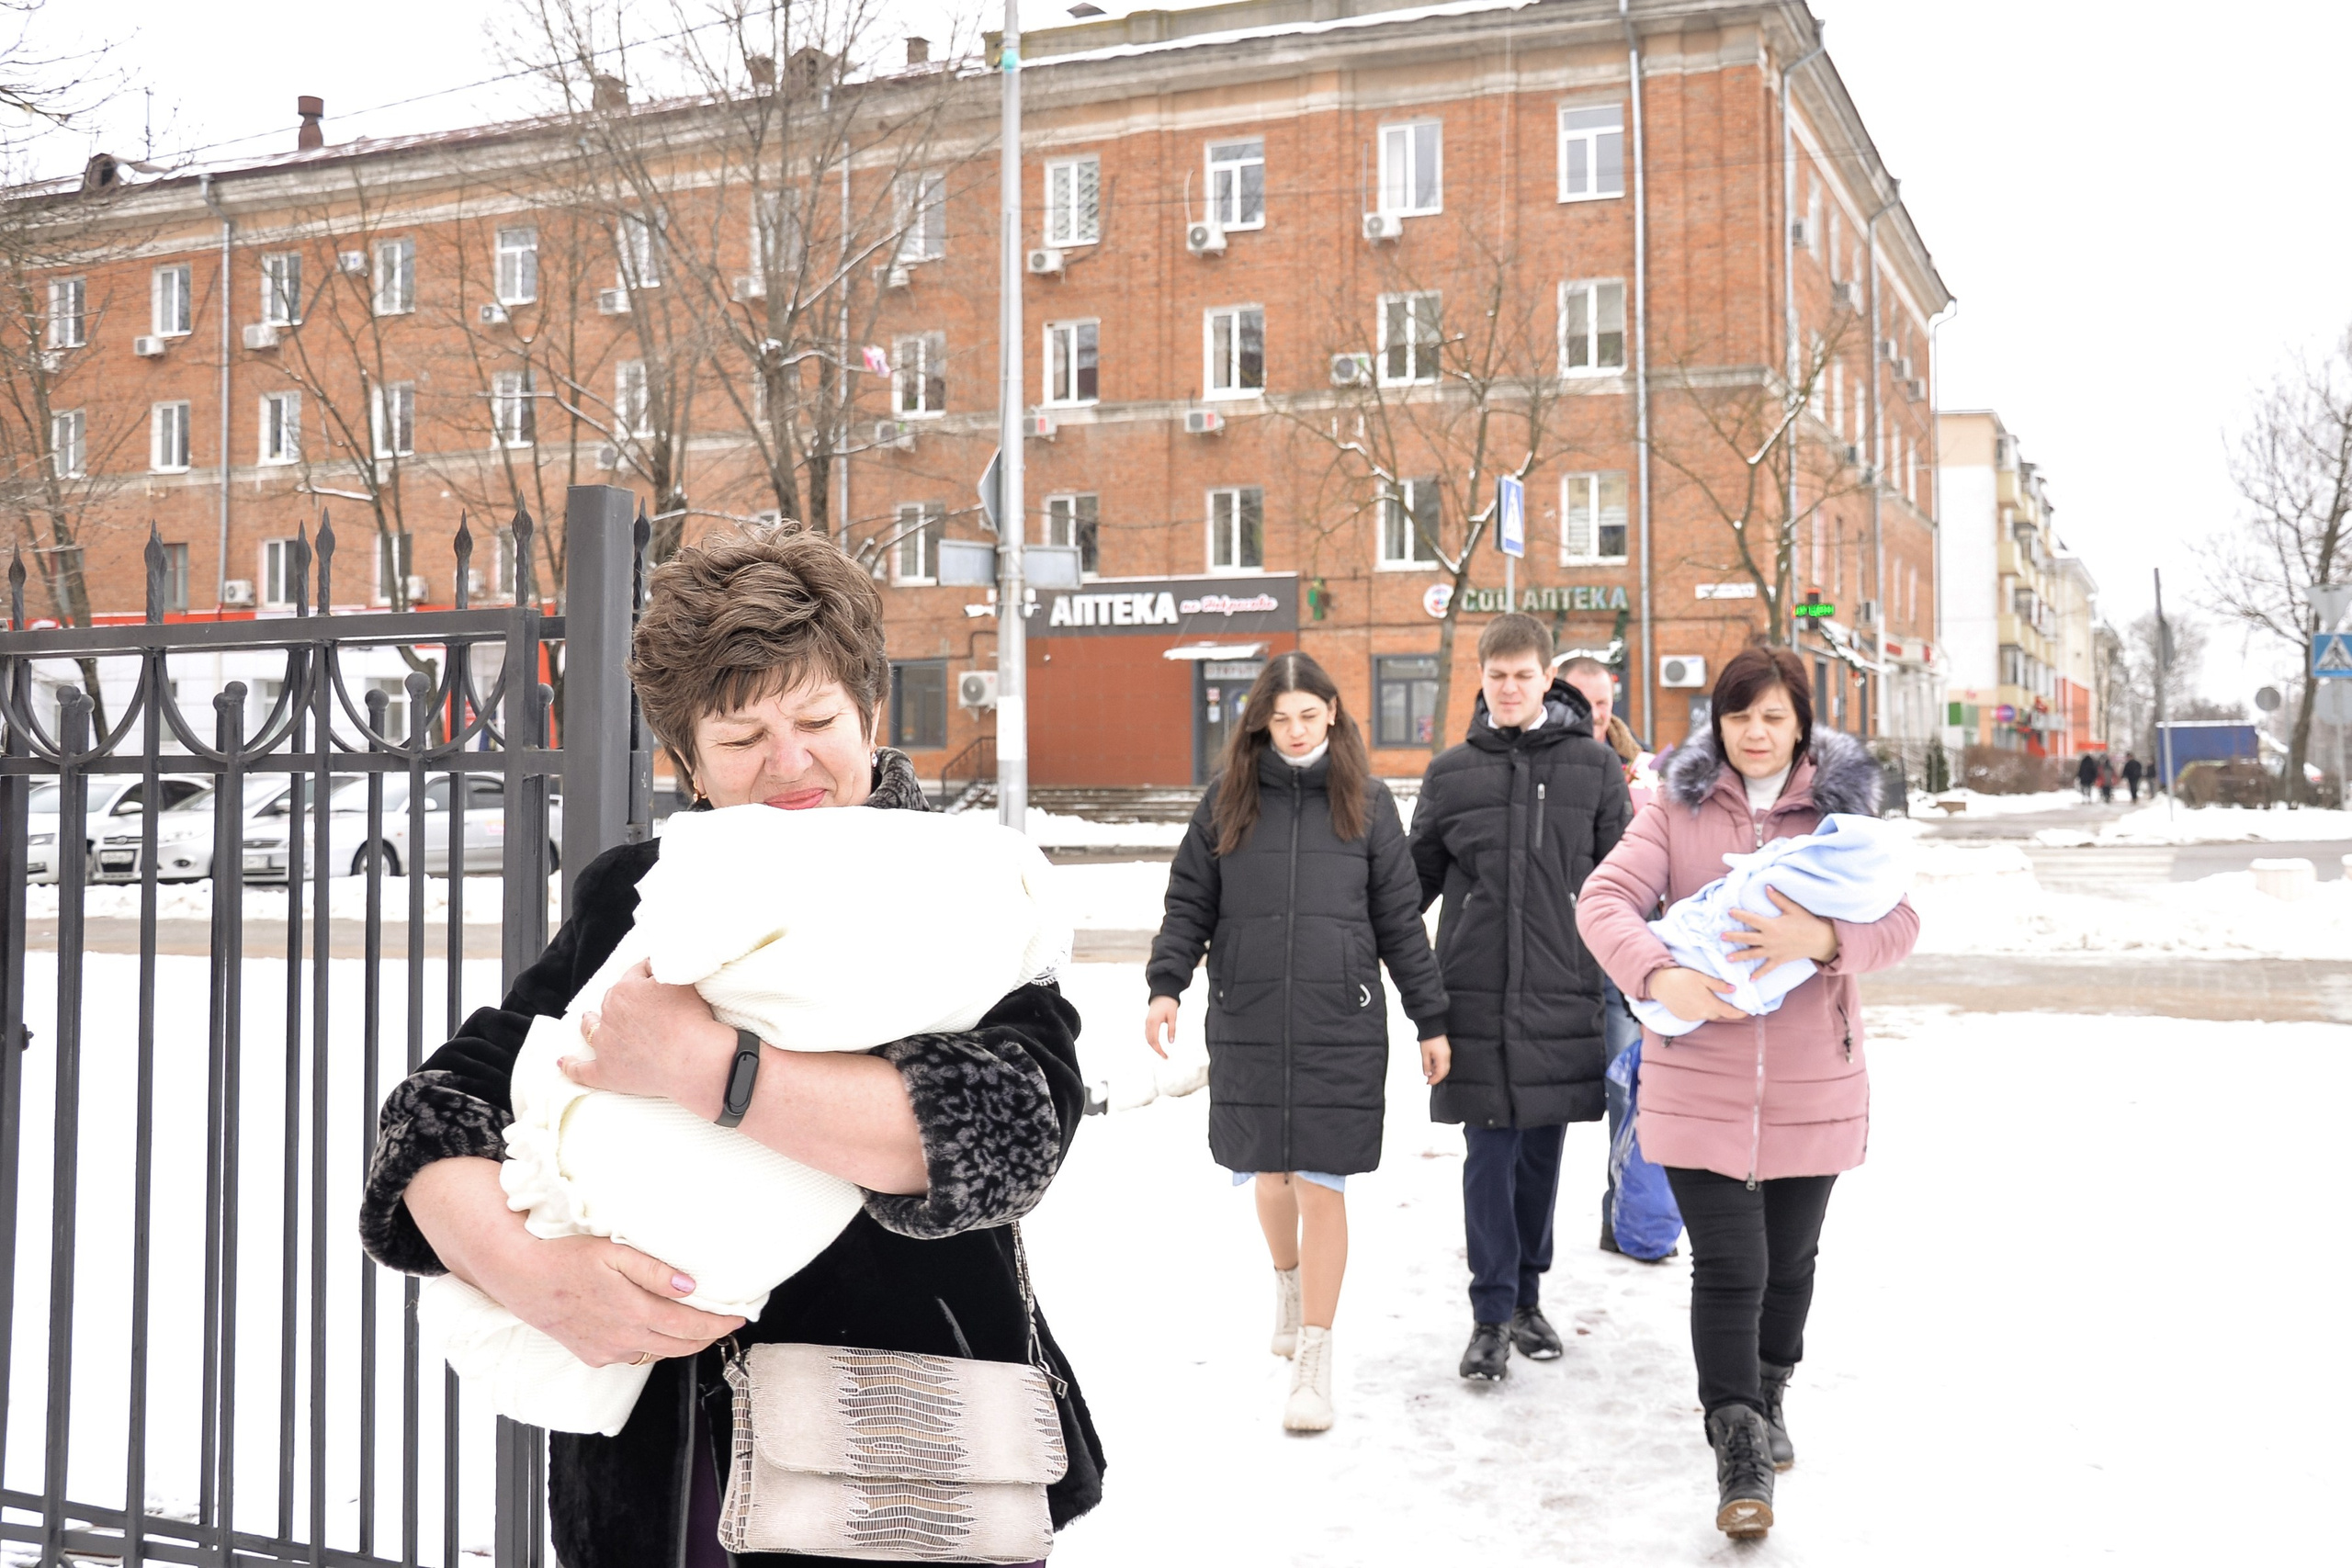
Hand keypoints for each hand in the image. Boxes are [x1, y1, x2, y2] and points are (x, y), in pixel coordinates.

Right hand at [406, 1158, 742, 1367]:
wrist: (519, 1275)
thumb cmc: (565, 1257)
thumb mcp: (614, 1253)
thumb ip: (656, 1271)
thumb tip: (691, 1287)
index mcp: (634, 1313)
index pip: (692, 1327)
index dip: (720, 1323)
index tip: (740, 1317)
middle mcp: (624, 1340)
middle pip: (681, 1346)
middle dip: (709, 1335)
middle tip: (727, 1321)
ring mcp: (607, 1351)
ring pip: (659, 1353)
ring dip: (682, 1341)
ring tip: (699, 1323)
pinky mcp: (593, 1356)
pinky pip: (633, 1355)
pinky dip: (653, 1345)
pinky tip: (656, 1329)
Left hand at [564, 960, 736, 1116]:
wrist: (691, 1058)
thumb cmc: (689, 1018)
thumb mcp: (681, 980)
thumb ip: (664, 968)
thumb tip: (653, 964)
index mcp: (625, 990)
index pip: (635, 975)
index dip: (648, 976)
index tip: (658, 980)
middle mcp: (610, 1015)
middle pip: (613, 1000)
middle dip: (622, 1000)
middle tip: (639, 1005)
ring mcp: (605, 1045)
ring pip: (591, 1029)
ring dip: (589, 1023)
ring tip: (588, 1020)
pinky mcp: (605, 1072)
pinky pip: (581, 1070)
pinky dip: (571, 1066)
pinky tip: (562, 1062)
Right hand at [1143, 996, 1178, 1058]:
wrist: (1162, 995)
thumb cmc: (1169, 1004)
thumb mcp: (1173, 1017)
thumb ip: (1172, 1029)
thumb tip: (1171, 1042)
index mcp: (1154, 1022)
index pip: (1155, 1040)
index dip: (1159, 1050)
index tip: (1165, 1056)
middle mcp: (1148, 1023)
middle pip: (1150, 1041)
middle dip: (1157, 1050)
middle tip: (1165, 1057)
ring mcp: (1147, 1022)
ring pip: (1147, 1038)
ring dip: (1153, 1046)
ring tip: (1162, 1052)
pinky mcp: (1148, 1022)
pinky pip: (1147, 1034)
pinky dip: (1151, 1041)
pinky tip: (1157, 1045)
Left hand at [1419, 1034, 1451, 1085]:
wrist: (1432, 1027)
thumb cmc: (1428, 1039)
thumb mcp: (1425, 1054)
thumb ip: (1426, 1065)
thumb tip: (1427, 1074)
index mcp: (1442, 1058)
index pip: (1440, 1073)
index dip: (1435, 1079)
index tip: (1428, 1083)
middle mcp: (1447, 1056)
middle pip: (1444, 1071)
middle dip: (1437, 1077)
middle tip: (1429, 1080)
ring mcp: (1447, 1053)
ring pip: (1445, 1067)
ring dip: (1438, 1072)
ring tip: (1429, 1074)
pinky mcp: (1446, 1050)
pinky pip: (1444, 1062)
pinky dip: (1439, 1066)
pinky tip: (1432, 1067)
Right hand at [1649, 966, 1745, 1023]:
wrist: (1660, 984)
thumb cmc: (1682, 977)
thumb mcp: (1702, 977)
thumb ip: (1719, 985)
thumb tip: (1734, 989)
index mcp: (1708, 1003)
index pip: (1729, 1013)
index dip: (1740, 1013)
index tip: (1747, 1012)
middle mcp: (1702, 1013)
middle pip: (1718, 1014)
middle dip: (1722, 1008)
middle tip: (1723, 998)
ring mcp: (1692, 1017)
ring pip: (1707, 1015)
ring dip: (1710, 1009)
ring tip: (1705, 997)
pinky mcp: (1684, 1017)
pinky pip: (1697, 1016)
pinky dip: (1700, 1010)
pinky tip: (1694, 1000)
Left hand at [1720, 887, 1840, 978]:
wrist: (1821, 940)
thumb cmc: (1807, 922)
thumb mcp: (1793, 908)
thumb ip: (1778, 899)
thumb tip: (1767, 887)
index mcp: (1771, 925)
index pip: (1751, 919)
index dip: (1739, 915)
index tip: (1729, 912)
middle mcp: (1770, 939)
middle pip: (1747, 938)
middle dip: (1733, 937)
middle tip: (1721, 936)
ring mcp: (1774, 951)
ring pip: (1753, 954)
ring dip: (1740, 956)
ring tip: (1727, 958)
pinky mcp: (1779, 960)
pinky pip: (1767, 969)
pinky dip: (1759, 974)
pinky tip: (1750, 980)